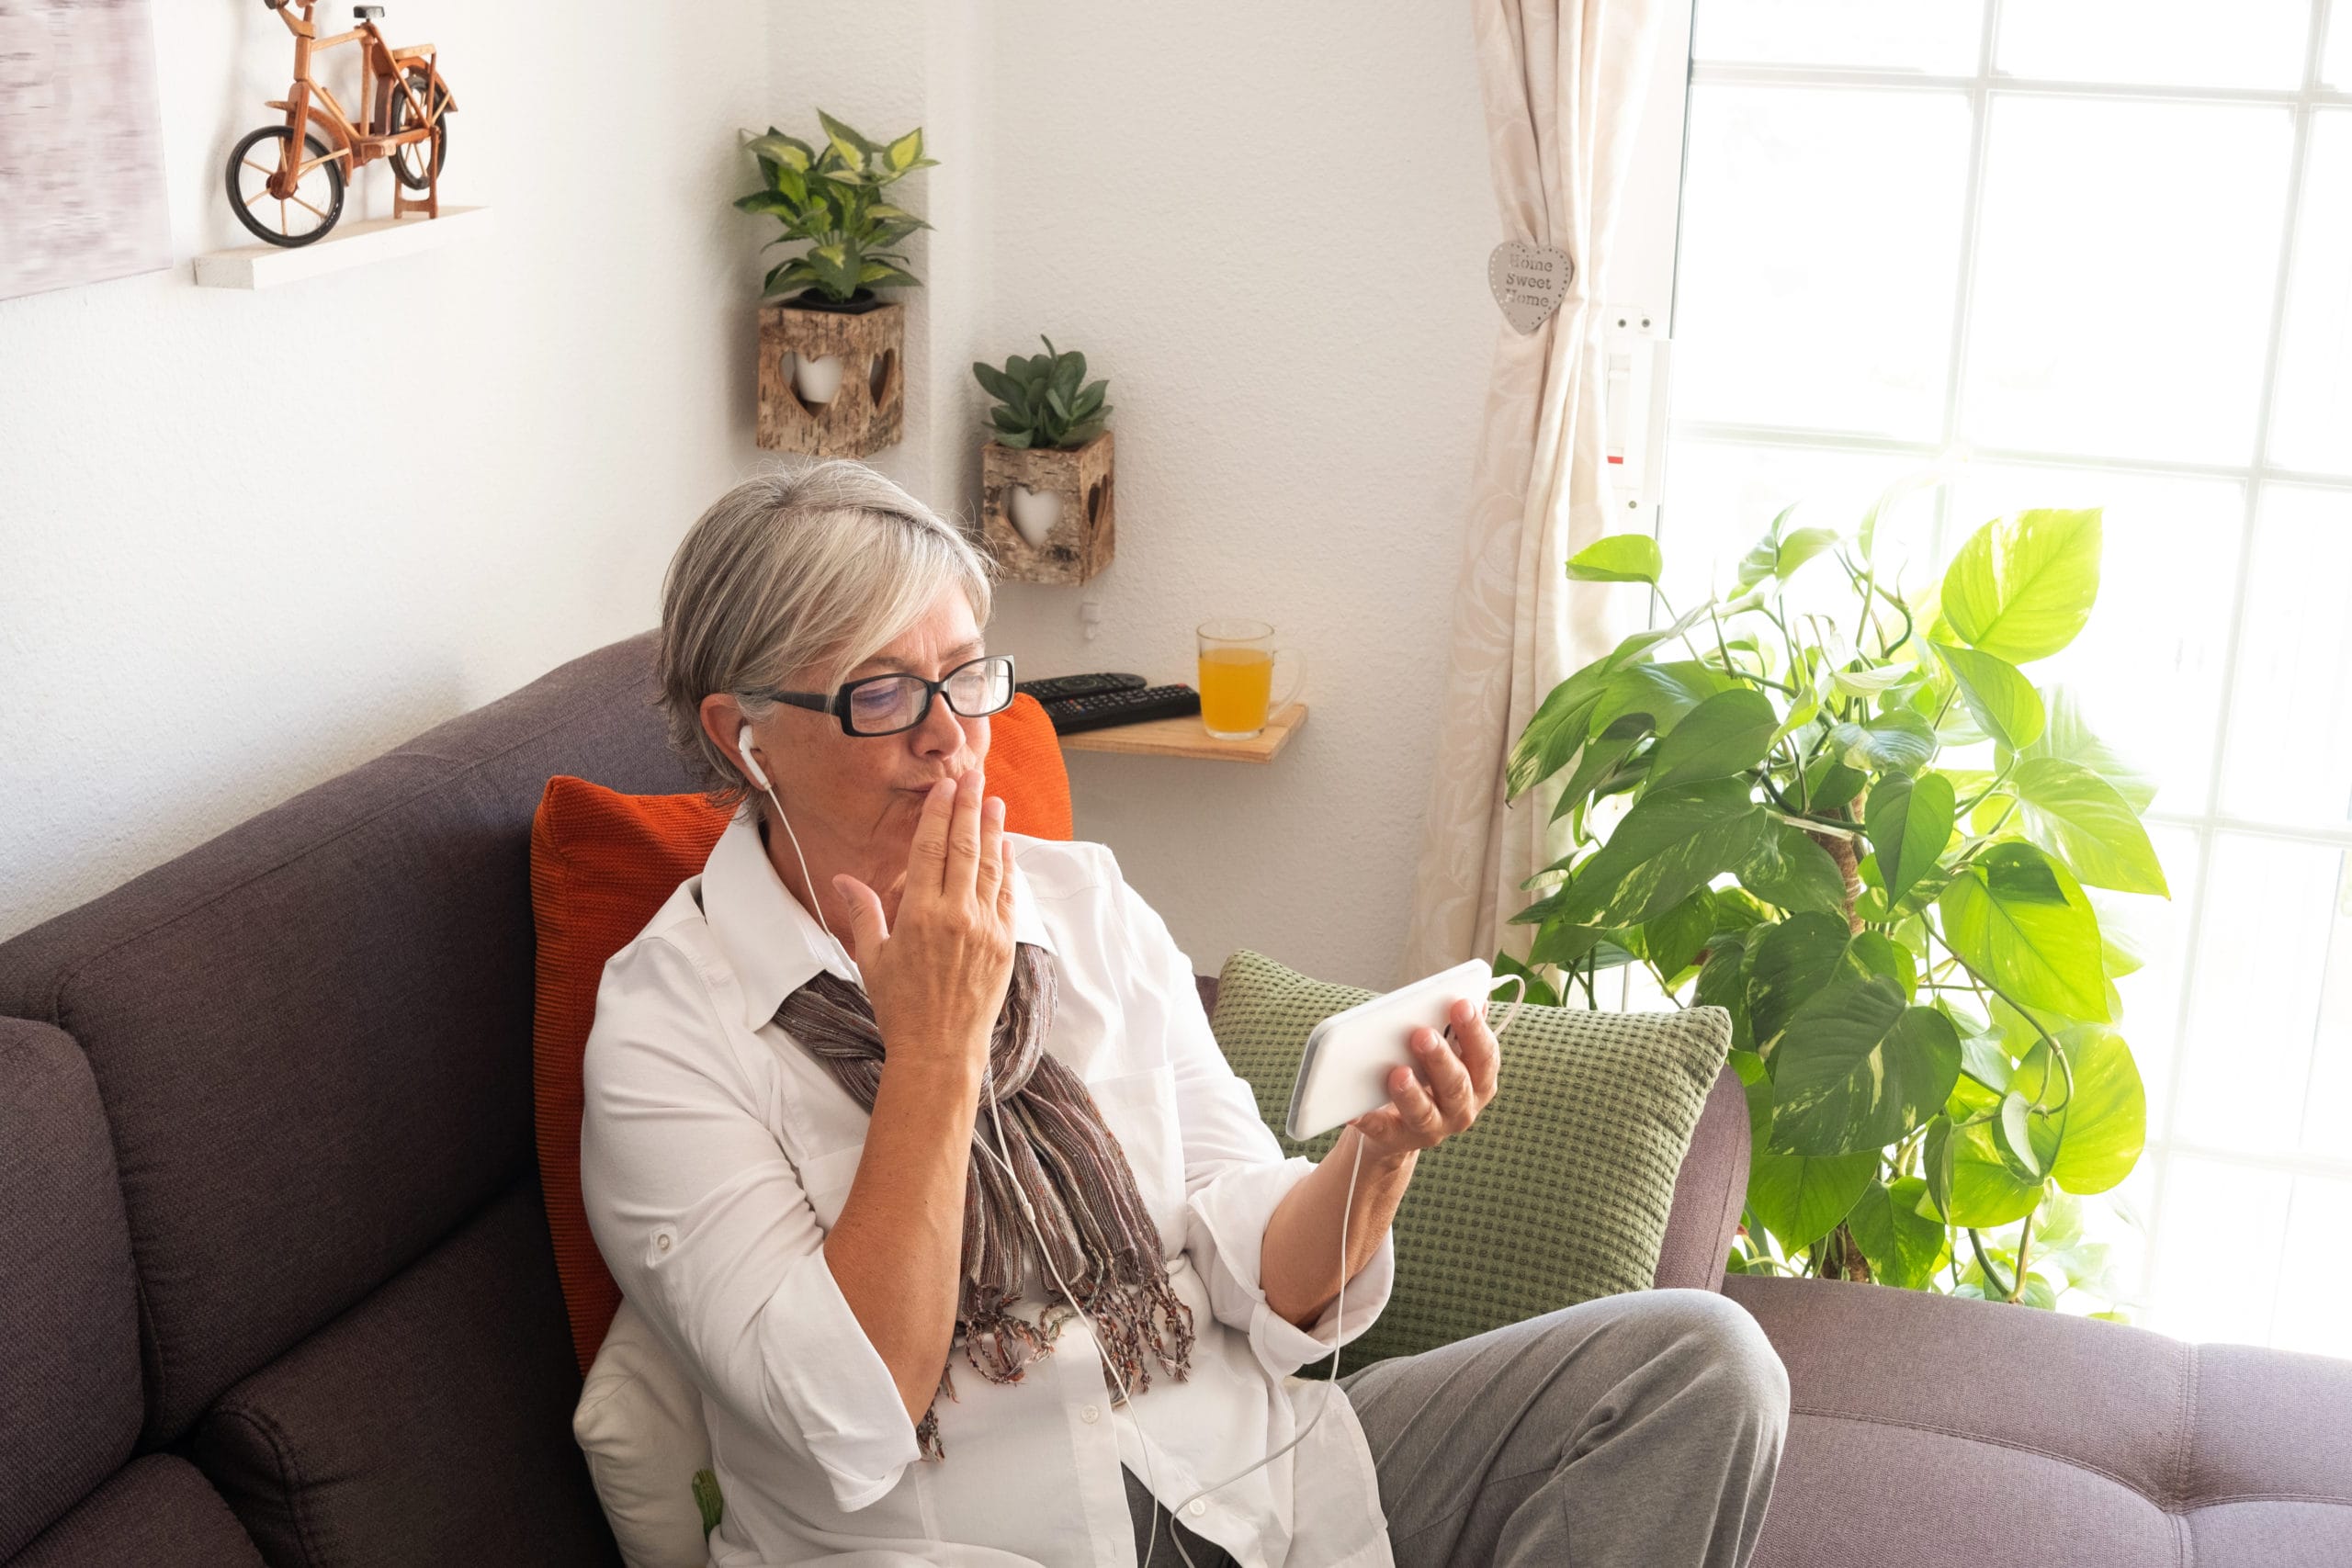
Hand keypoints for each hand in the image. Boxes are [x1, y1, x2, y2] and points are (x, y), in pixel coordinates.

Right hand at [831, 769, 1016, 1084]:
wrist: (939, 1050)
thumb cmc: (900, 1008)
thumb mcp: (871, 958)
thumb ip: (863, 912)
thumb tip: (843, 879)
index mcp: (919, 914)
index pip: (931, 849)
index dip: (938, 814)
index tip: (944, 788)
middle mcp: (956, 915)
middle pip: (965, 847)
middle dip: (969, 808)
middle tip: (973, 776)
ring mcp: (985, 928)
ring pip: (991, 866)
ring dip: (993, 830)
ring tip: (993, 801)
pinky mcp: (1004, 943)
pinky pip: (1007, 895)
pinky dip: (1008, 867)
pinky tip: (1007, 847)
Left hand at [1347, 996, 1499, 1162]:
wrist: (1397, 1128)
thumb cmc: (1423, 1077)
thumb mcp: (1444, 1053)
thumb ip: (1455, 1030)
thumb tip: (1474, 998)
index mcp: (1478, 1082)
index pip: (1485, 1056)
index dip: (1476, 1031)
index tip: (1462, 1004)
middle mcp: (1462, 1109)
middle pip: (1456, 1085)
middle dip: (1440, 1058)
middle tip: (1421, 1034)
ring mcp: (1432, 1128)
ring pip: (1425, 1113)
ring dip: (1411, 1092)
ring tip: (1396, 1072)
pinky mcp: (1397, 1139)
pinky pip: (1383, 1130)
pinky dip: (1369, 1120)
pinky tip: (1355, 1109)